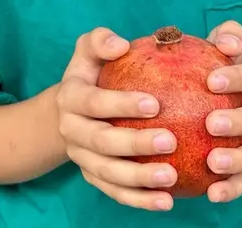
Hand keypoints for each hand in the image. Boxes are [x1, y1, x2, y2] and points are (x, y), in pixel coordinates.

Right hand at [56, 27, 178, 211]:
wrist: (71, 110)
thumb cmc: (91, 73)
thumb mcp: (88, 50)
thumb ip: (100, 40)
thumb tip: (121, 45)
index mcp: (70, 98)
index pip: (93, 102)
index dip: (121, 104)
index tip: (155, 104)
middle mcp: (71, 131)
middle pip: (101, 141)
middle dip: (134, 143)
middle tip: (170, 141)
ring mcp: (81, 158)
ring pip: (108, 173)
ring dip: (139, 178)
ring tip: (171, 176)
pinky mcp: (93, 178)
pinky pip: (115, 193)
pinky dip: (139, 200)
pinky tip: (167, 200)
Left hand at [204, 21, 241, 202]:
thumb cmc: (228, 68)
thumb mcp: (229, 49)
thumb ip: (227, 38)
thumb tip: (224, 38)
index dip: (238, 77)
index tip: (211, 80)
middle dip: (241, 121)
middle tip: (211, 123)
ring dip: (239, 161)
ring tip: (212, 163)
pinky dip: (233, 188)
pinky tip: (211, 194)